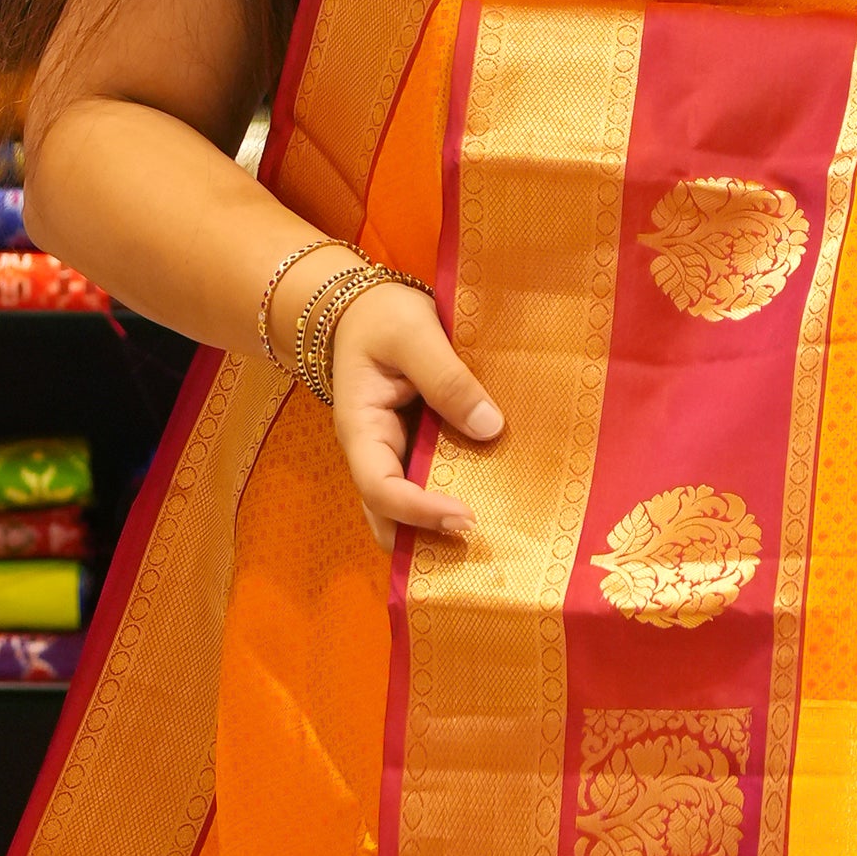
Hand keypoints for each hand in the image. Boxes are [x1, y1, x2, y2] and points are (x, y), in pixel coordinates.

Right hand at [323, 276, 502, 546]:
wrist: (365, 306)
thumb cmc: (381, 316)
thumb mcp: (412, 333)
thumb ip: (447, 378)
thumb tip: (490, 428)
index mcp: (361, 429)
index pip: (379, 487)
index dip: (418, 512)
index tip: (465, 518)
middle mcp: (375, 453)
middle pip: (389, 517)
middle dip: (427, 542)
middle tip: (482, 548)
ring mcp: (396, 454)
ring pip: (409, 511)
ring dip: (442, 531)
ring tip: (492, 541)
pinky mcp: (419, 448)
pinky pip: (433, 484)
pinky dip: (457, 500)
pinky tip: (496, 504)